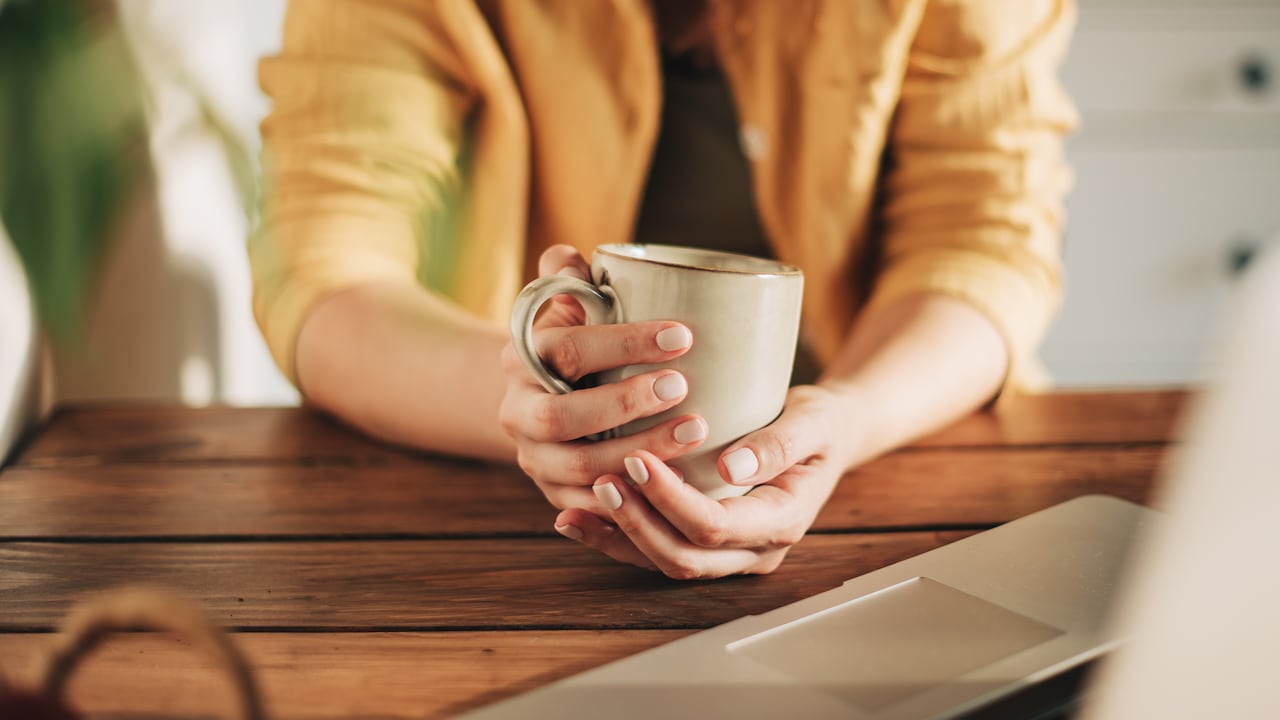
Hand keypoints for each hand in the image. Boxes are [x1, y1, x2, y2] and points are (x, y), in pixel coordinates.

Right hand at [498, 245, 710, 514]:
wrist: (542, 400)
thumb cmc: (576, 344)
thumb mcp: (569, 308)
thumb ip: (570, 280)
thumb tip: (567, 257)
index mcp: (521, 358)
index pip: (567, 349)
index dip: (623, 342)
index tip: (681, 335)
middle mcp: (517, 412)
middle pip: (562, 415)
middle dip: (624, 404)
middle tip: (681, 387)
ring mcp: (534, 458)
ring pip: (580, 466)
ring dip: (639, 451)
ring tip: (695, 432)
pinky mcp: (556, 494)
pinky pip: (589, 506)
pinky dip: (630, 499)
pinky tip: (674, 484)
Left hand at [552, 384, 865, 578]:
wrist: (824, 437)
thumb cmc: (819, 423)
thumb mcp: (812, 421)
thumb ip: (778, 444)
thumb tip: (734, 468)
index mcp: (781, 521)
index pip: (716, 526)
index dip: (672, 499)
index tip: (639, 459)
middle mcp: (753, 549)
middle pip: (685, 556)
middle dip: (638, 522)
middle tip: (604, 479)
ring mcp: (729, 553)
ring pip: (665, 562)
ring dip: (621, 536)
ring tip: (580, 502)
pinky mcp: (704, 543)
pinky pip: (656, 551)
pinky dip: (615, 539)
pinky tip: (578, 519)